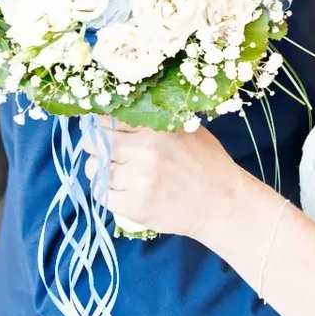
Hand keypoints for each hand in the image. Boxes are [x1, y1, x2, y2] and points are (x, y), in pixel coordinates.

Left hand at [84, 118, 241, 239]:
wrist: (221, 202)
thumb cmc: (205, 162)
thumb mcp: (186, 129)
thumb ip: (153, 120)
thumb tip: (118, 109)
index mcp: (155, 129)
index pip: (108, 117)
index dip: (100, 121)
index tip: (101, 126)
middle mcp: (144, 152)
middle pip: (94, 142)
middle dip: (96, 145)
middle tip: (107, 150)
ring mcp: (138, 181)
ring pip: (93, 169)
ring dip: (98, 169)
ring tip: (115, 171)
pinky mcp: (135, 206)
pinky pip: (101, 195)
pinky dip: (105, 191)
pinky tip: (119, 189)